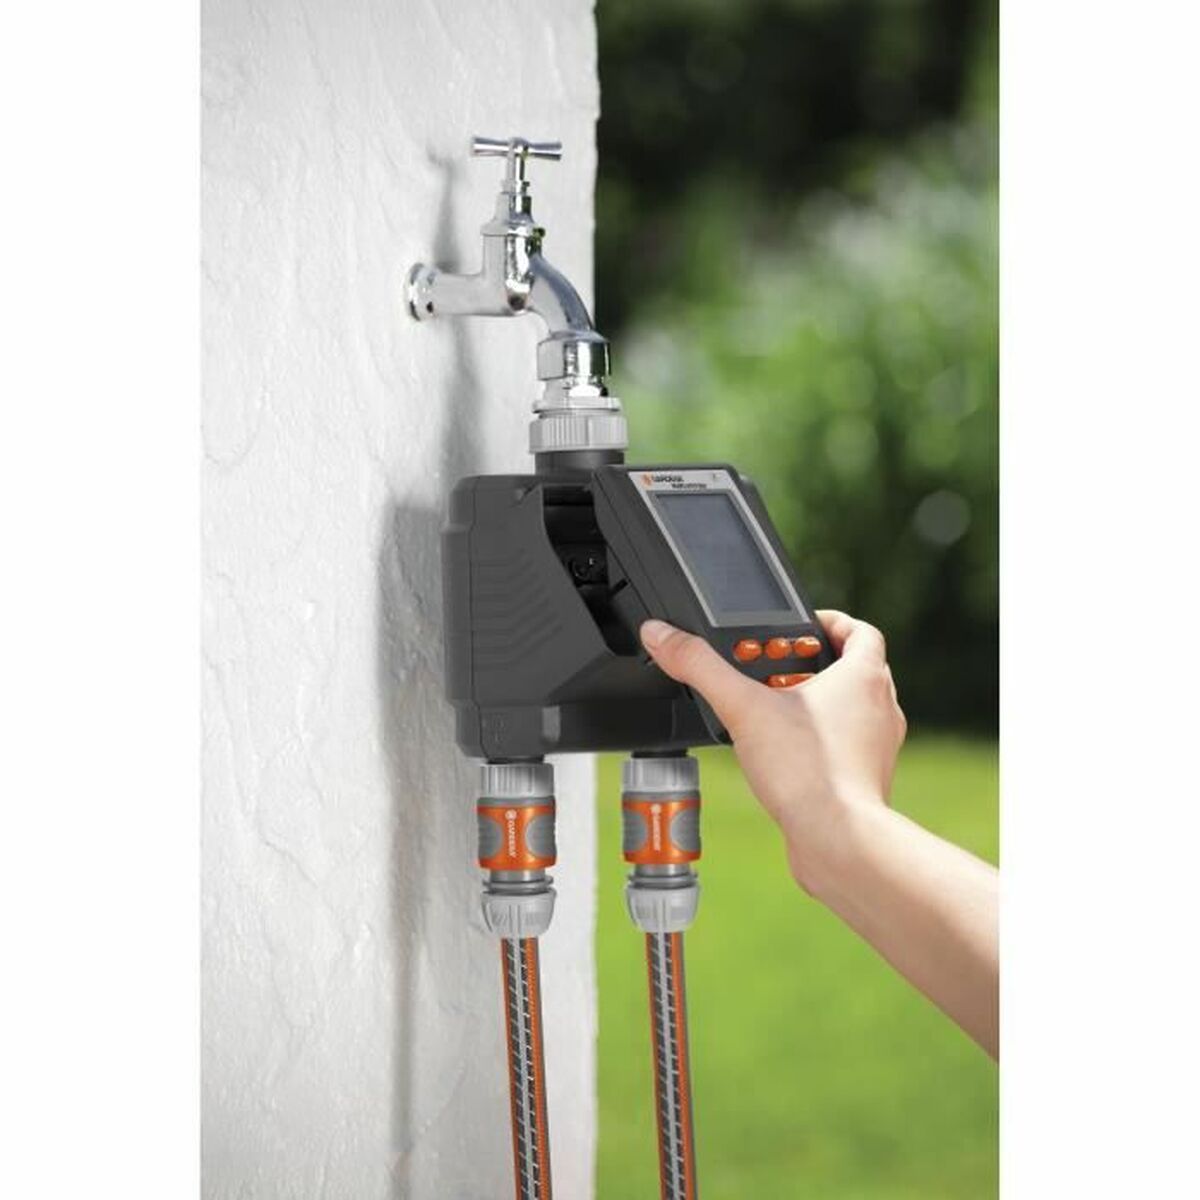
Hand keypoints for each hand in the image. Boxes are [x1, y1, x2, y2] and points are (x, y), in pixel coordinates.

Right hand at [639, 611, 906, 892]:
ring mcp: (878, 746)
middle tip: (774, 670)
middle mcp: (882, 707)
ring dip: (816, 704)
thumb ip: (698, 666)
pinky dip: (819, 740)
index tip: (801, 628)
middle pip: (853, 669)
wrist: (837, 840)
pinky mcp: (867, 779)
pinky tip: (785, 754)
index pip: (860, 631)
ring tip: (774, 711)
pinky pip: (845, 746)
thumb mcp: (741, 708)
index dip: (830, 623)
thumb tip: (663, 635)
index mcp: (864, 677)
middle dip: (810, 666)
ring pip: (851, 709)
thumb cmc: (809, 773)